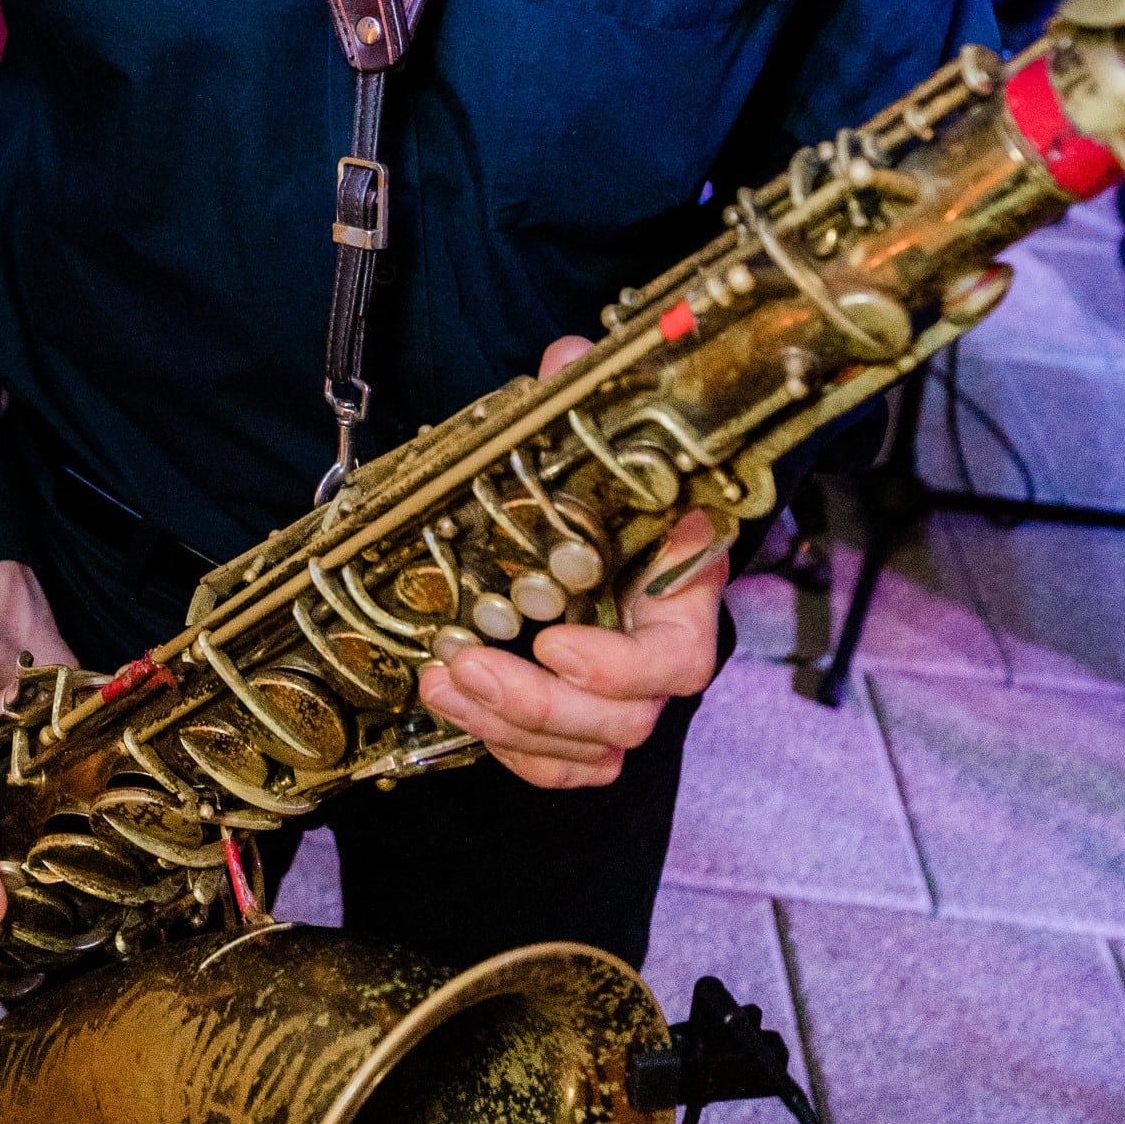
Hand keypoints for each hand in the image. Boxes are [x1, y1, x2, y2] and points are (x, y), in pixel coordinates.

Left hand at [418, 335, 727, 791]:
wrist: (584, 510)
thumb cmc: (601, 473)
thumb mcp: (592, 426)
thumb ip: (587, 393)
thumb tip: (568, 356)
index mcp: (680, 587)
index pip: (682, 656)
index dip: (621, 665)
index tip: (553, 640)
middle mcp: (661, 649)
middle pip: (629, 717)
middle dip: (541, 702)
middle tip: (469, 664)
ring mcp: (626, 693)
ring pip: (594, 749)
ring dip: (511, 725)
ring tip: (442, 682)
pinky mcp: (584, 719)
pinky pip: (565, 766)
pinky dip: (514, 753)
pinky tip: (460, 713)